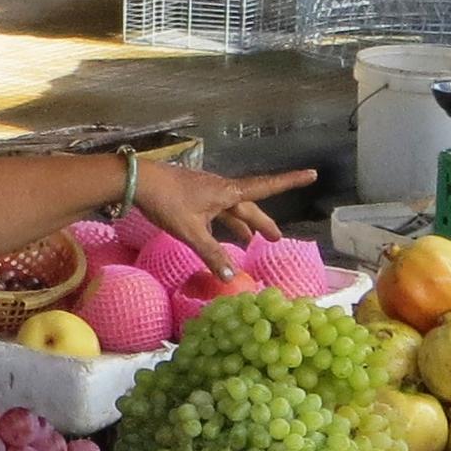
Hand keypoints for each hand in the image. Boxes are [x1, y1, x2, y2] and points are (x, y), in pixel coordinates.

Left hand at [132, 161, 316, 273]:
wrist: (138, 180)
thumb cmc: (167, 202)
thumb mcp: (191, 232)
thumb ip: (211, 254)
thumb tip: (231, 276)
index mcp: (228, 193)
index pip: (267, 187)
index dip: (290, 182)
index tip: (312, 174)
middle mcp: (222, 189)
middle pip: (248, 206)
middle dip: (263, 222)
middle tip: (276, 239)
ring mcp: (207, 191)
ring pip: (231, 208)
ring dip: (242, 224)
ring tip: (249, 240)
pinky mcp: (193, 195)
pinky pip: (215, 210)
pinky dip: (222, 222)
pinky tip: (215, 234)